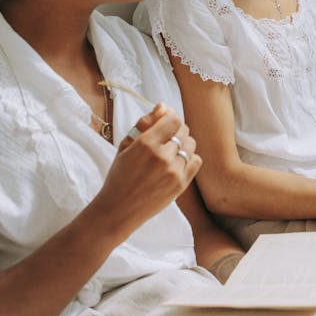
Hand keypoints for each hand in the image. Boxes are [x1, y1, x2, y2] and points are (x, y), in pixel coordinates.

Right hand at [92, 104, 201, 240]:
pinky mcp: (181, 184)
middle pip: (184, 130)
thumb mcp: (125, 145)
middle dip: (176, 130)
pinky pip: (196, 160)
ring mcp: (174, 171)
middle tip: (164, 139)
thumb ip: (144, 123)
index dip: (170, 118)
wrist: (119, 209)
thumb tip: (163, 106)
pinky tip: (177, 162)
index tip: (164, 123)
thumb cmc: (119, 175)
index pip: (173, 119)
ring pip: (191, 144)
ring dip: (183, 144)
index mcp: (145, 143)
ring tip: (169, 151)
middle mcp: (162, 156)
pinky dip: (189, 158)